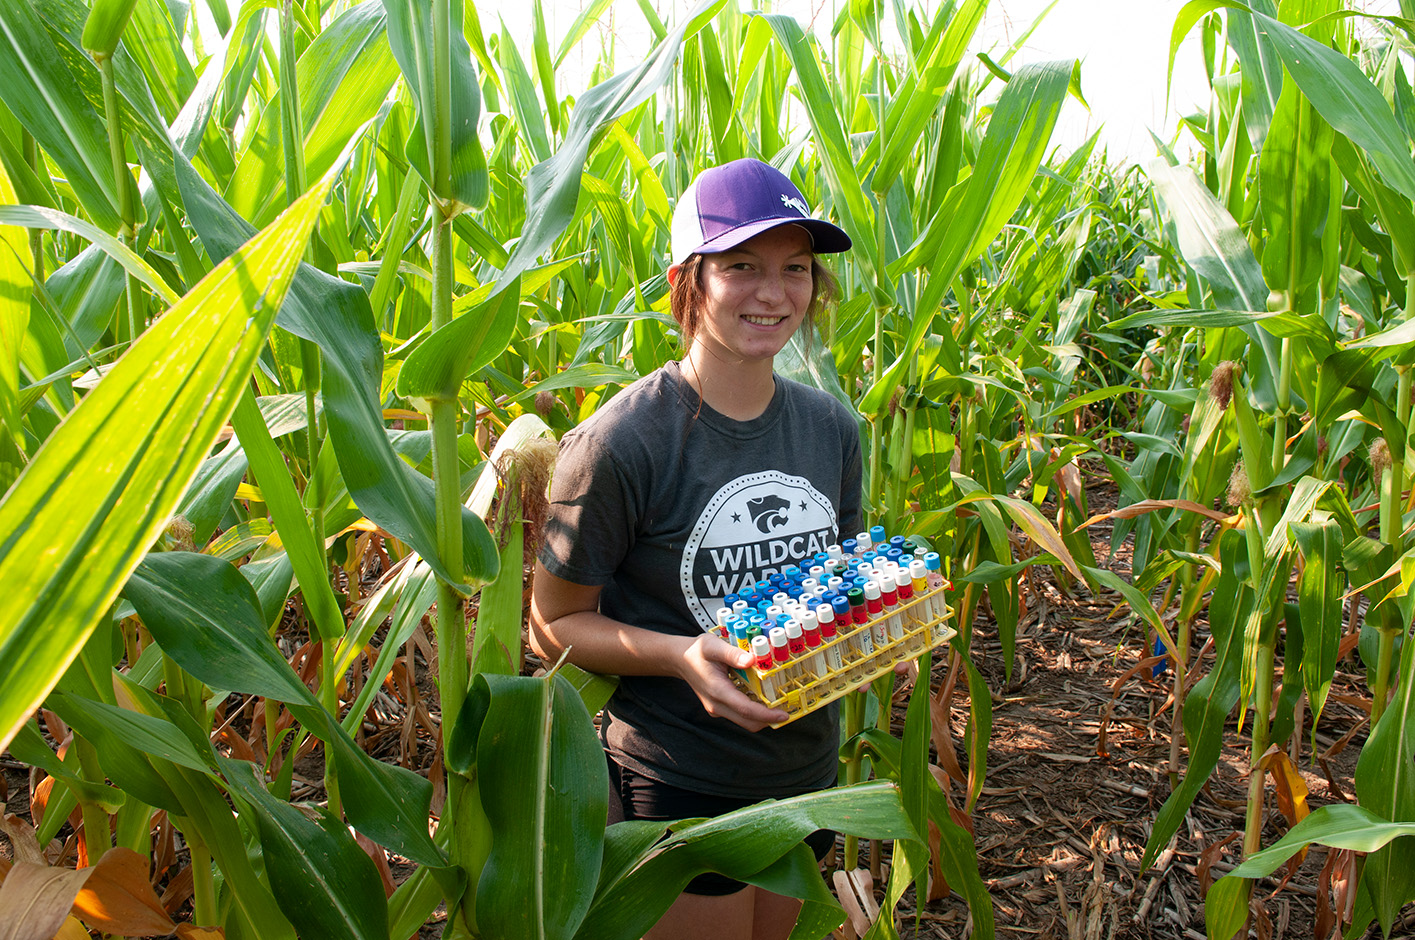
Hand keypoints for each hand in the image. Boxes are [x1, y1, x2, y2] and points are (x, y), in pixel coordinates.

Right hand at [674, 634, 790, 731]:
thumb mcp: (713, 645)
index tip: (783, 715)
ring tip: (780, 704)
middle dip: (769, 720)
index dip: (766, 715)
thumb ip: (732, 653)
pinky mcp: (720, 708)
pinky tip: (764, 699)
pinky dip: (755, 712)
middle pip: (748, 722)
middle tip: (788, 710)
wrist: (680, 659)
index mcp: (717, 690)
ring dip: (763, 717)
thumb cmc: (696, 651)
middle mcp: (717, 704)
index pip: (745, 709)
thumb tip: (751, 660)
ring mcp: (717, 709)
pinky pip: (740, 715)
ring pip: (745, 721)